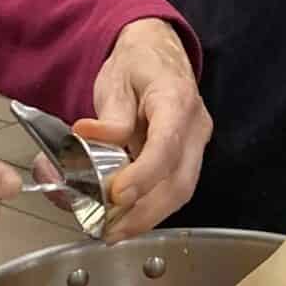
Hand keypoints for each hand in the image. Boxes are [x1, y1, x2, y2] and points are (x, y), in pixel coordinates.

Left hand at [78, 17, 209, 238]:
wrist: (158, 54)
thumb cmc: (137, 64)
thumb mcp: (117, 79)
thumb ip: (110, 114)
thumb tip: (89, 136)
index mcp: (176, 99)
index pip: (167, 145)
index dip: (144, 174)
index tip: (116, 195)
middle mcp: (194, 127)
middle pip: (180, 181)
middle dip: (145, 213)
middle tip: (110, 230)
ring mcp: (196, 145)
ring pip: (181, 192)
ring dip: (147, 218)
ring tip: (114, 231)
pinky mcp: (189, 158)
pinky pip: (174, 189)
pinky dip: (150, 209)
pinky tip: (126, 220)